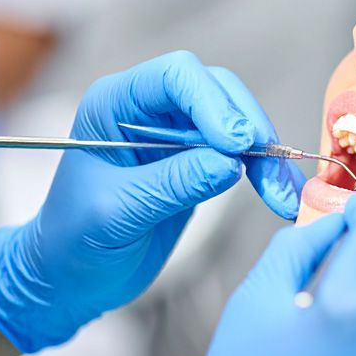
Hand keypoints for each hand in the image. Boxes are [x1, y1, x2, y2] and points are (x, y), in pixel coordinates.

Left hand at [0, 51, 301, 351]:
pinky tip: (282, 197)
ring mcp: (177, 135)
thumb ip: (173, 184)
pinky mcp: (200, 162)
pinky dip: (266, 174)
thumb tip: (231, 164)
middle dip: (248, 127)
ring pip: (238, 122)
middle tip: (268, 164)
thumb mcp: (116, 213)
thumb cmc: (74, 242)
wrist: (72, 278)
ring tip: (284, 195)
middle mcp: (149, 109)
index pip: (175, 78)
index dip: (212, 103)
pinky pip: (243, 156)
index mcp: (114, 104)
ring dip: (267, 155)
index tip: (238, 145)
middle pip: (217, 92)